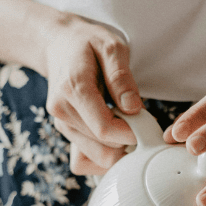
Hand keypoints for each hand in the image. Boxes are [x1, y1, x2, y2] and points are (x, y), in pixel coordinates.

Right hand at [42, 14, 142, 173]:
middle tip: (140, 121)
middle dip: (129, 141)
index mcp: (73, 89)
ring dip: (119, 149)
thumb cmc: (88, 43)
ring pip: (97, 158)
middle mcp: (62, 112)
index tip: (147, 121)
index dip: (132, 133)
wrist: (58, 45)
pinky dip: (105, 155)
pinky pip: (86, 161)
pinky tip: (114, 136)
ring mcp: (62, 125)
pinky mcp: (65, 133)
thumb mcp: (111, 46)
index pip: (105, 128)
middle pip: (104, 148)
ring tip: (126, 124)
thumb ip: (122, 78)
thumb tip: (133, 108)